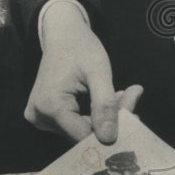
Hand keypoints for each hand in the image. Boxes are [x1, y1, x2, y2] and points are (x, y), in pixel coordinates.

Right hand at [26, 0, 142, 143]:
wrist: (62, 34)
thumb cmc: (81, 47)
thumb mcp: (98, 72)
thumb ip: (105, 105)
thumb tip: (110, 140)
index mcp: (50, 106)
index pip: (86, 135)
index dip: (112, 128)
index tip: (134, 112)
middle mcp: (40, 117)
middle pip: (83, 134)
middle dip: (110, 119)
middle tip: (130, 96)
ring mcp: (39, 118)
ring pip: (81, 130)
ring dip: (103, 117)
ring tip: (117, 93)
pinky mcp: (43, 116)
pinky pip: (74, 124)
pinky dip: (92, 114)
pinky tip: (101, 97)